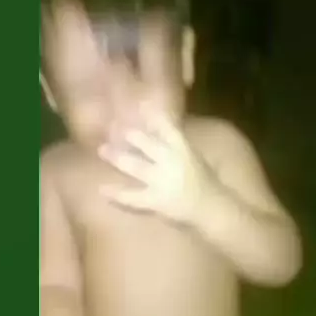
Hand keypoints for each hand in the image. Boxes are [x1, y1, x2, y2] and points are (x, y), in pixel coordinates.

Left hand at [98, 115, 214, 223]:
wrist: (214, 209)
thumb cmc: (204, 181)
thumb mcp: (193, 156)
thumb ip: (175, 145)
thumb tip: (155, 130)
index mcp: (184, 149)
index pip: (168, 127)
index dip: (153, 116)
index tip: (139, 106)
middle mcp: (172, 161)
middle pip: (147, 144)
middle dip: (129, 135)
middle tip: (113, 126)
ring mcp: (163, 181)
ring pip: (135, 166)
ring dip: (117, 157)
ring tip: (102, 149)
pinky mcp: (156, 200)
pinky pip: (132, 197)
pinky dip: (117, 193)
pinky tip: (102, 189)